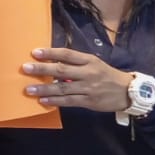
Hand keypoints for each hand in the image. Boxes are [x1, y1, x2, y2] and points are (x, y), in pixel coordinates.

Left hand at [22, 47, 137, 112]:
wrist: (128, 92)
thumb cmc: (108, 76)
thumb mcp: (96, 64)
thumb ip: (77, 63)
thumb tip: (53, 63)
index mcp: (90, 60)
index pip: (67, 54)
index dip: (50, 53)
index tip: (34, 52)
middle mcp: (88, 73)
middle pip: (62, 70)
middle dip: (42, 69)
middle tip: (25, 68)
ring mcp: (89, 88)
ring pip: (63, 88)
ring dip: (44, 89)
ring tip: (29, 89)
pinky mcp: (89, 101)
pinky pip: (69, 101)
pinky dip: (55, 101)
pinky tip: (43, 101)